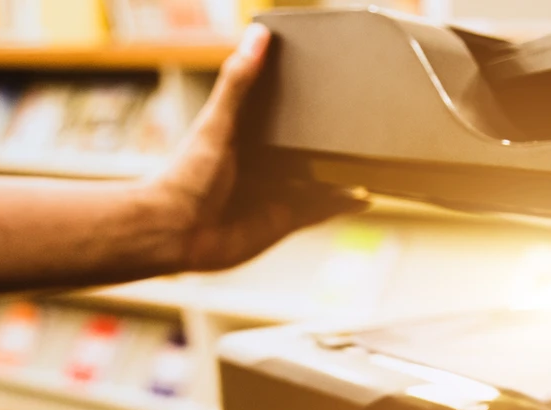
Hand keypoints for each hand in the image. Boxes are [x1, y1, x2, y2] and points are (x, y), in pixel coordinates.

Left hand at [147, 22, 364, 273]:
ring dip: (344, 173)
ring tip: (373, 158)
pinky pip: (322, 211)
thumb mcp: (218, 123)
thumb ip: (239, 82)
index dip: (308, 102)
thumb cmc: (186, 177)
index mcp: (249, 136)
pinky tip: (365, 194)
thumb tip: (258, 35)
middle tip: (363, 125)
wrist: (177, 232)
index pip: (285, 113)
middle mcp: (265, 165)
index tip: (335, 84)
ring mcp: (277, 193)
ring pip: (320, 181)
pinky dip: (343, 204)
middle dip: (332, 141)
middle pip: (307, 149)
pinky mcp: (285, 221)